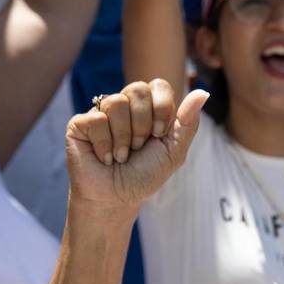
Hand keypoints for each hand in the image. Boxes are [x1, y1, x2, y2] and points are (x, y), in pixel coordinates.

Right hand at [65, 80, 206, 217]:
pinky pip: (97, 119)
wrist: (118, 198)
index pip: (158, 85)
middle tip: (139, 147)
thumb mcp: (174, 151)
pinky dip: (106, 145)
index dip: (161, 108)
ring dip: (125, 137)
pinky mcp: (80, 123)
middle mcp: (124, 106)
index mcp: (148, 108)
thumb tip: (203, 92)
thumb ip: (188, 122)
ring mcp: (101, 112)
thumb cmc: (145, 175)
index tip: (159, 134)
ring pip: (117, 103)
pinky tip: (106, 157)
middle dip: (144, 124)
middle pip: (137, 89)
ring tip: (122, 155)